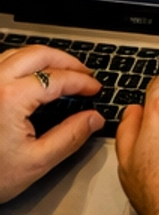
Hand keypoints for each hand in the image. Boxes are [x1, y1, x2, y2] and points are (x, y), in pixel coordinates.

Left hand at [0, 45, 101, 200]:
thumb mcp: (36, 162)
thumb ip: (70, 137)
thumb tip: (93, 119)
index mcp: (11, 98)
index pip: (57, 78)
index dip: (81, 82)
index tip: (94, 88)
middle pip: (39, 54)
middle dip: (67, 61)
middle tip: (83, 74)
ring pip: (19, 53)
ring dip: (45, 57)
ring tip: (62, 70)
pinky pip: (4, 62)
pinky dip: (24, 62)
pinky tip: (33, 75)